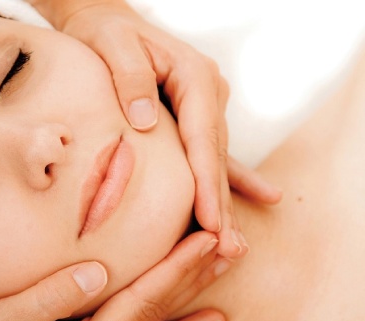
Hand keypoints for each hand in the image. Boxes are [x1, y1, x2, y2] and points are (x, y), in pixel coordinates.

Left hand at [28, 0, 281, 258]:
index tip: (210, 222)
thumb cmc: (105, 33)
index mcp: (193, 76)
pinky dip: (231, 179)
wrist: (106, 19)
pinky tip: (263, 197)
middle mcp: (206, 93)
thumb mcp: (112, 45)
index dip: (206, 183)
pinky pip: (213, 152)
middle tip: (227, 249)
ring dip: (224, 202)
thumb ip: (129, 79)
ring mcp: (204, 105)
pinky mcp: (194, 115)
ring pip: (215, 161)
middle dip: (219, 204)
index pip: (202, 139)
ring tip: (235, 245)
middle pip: (214, 157)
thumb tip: (145, 122)